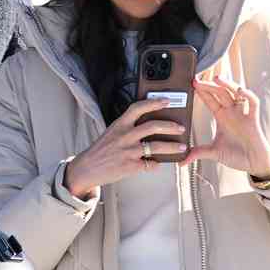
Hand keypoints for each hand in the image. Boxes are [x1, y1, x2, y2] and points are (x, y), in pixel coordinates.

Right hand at [62, 97, 190, 199]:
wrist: (87, 168)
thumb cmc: (101, 150)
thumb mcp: (112, 133)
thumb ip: (129, 128)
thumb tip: (151, 128)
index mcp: (120, 124)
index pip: (138, 108)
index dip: (154, 103)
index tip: (167, 101)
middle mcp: (125, 136)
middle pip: (153, 126)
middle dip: (171, 126)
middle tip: (181, 128)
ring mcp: (129, 151)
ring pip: (157, 146)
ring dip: (172, 147)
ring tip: (182, 147)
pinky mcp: (131, 166)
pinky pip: (151, 164)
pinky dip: (157, 164)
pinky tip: (158, 164)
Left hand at [188, 72, 269, 178]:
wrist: (254, 164)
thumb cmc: (237, 156)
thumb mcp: (214, 153)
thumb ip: (198, 153)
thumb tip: (181, 162)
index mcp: (221, 117)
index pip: (210, 100)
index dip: (202, 91)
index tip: (192, 83)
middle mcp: (232, 112)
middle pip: (220, 92)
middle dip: (210, 85)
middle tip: (198, 81)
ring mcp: (243, 114)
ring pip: (235, 93)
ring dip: (227, 85)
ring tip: (217, 79)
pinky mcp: (253, 119)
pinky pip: (253, 102)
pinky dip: (247, 95)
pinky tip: (240, 91)